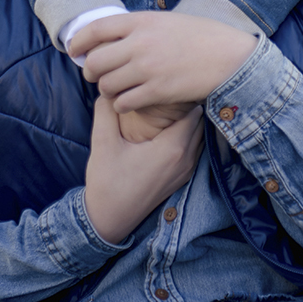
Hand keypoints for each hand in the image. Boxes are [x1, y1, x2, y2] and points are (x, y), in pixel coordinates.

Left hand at [70, 11, 257, 112]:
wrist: (230, 57)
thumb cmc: (203, 36)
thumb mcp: (167, 20)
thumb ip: (140, 27)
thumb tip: (115, 36)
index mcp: (141, 21)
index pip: (95, 29)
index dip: (79, 41)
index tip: (74, 50)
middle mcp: (139, 44)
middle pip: (96, 61)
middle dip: (90, 71)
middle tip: (94, 75)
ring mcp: (147, 69)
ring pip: (106, 85)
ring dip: (106, 89)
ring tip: (114, 90)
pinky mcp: (157, 91)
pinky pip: (124, 102)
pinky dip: (121, 104)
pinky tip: (127, 102)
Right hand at [84, 96, 203, 243]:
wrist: (109, 219)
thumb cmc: (107, 182)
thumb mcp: (102, 142)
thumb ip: (106, 111)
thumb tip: (110, 90)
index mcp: (172, 148)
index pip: (192, 110)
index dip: (181, 94)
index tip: (168, 82)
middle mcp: (186, 159)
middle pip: (199, 121)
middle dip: (186, 104)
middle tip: (168, 89)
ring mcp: (186, 170)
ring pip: (198, 135)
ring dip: (189, 120)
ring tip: (169, 105)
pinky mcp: (182, 177)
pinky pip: (194, 148)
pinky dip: (187, 134)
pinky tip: (169, 127)